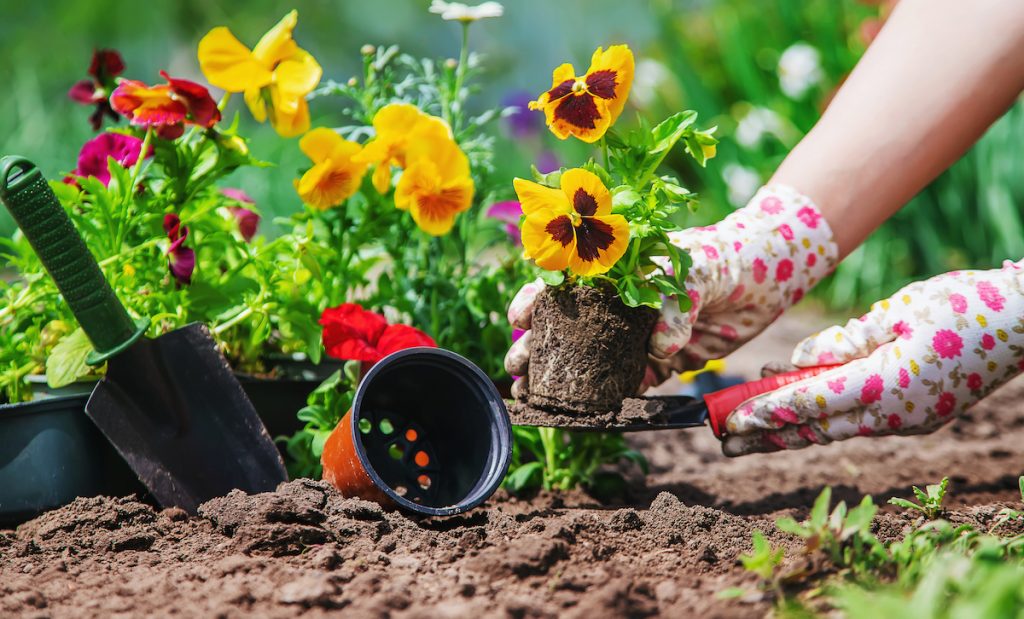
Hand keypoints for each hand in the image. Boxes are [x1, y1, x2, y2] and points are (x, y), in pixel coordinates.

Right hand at [505, 185, 837, 393]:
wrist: (766, 277)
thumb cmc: (723, 256)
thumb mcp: (696, 269)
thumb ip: (676, 305)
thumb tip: (661, 348)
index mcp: (615, 271)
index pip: (564, 283)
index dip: (536, 299)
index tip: (519, 317)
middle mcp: (618, 304)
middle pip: (566, 326)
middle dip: (536, 345)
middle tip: (517, 366)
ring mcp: (636, 335)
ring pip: (588, 359)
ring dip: (560, 377)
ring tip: (532, 394)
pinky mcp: (660, 362)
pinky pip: (627, 382)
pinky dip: (605, 397)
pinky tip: (581, 410)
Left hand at [721, 261, 1023, 456]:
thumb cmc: (963, 305)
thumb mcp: (896, 311)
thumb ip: (842, 342)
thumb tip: (796, 361)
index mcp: (885, 384)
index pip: (808, 402)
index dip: (763, 411)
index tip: (726, 418)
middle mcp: (894, 414)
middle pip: (815, 428)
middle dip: (766, 435)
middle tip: (722, 441)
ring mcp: (910, 421)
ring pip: (837, 428)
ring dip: (793, 430)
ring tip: (749, 435)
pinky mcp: (919, 416)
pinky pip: (861, 420)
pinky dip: (827, 417)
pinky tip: (802, 412)